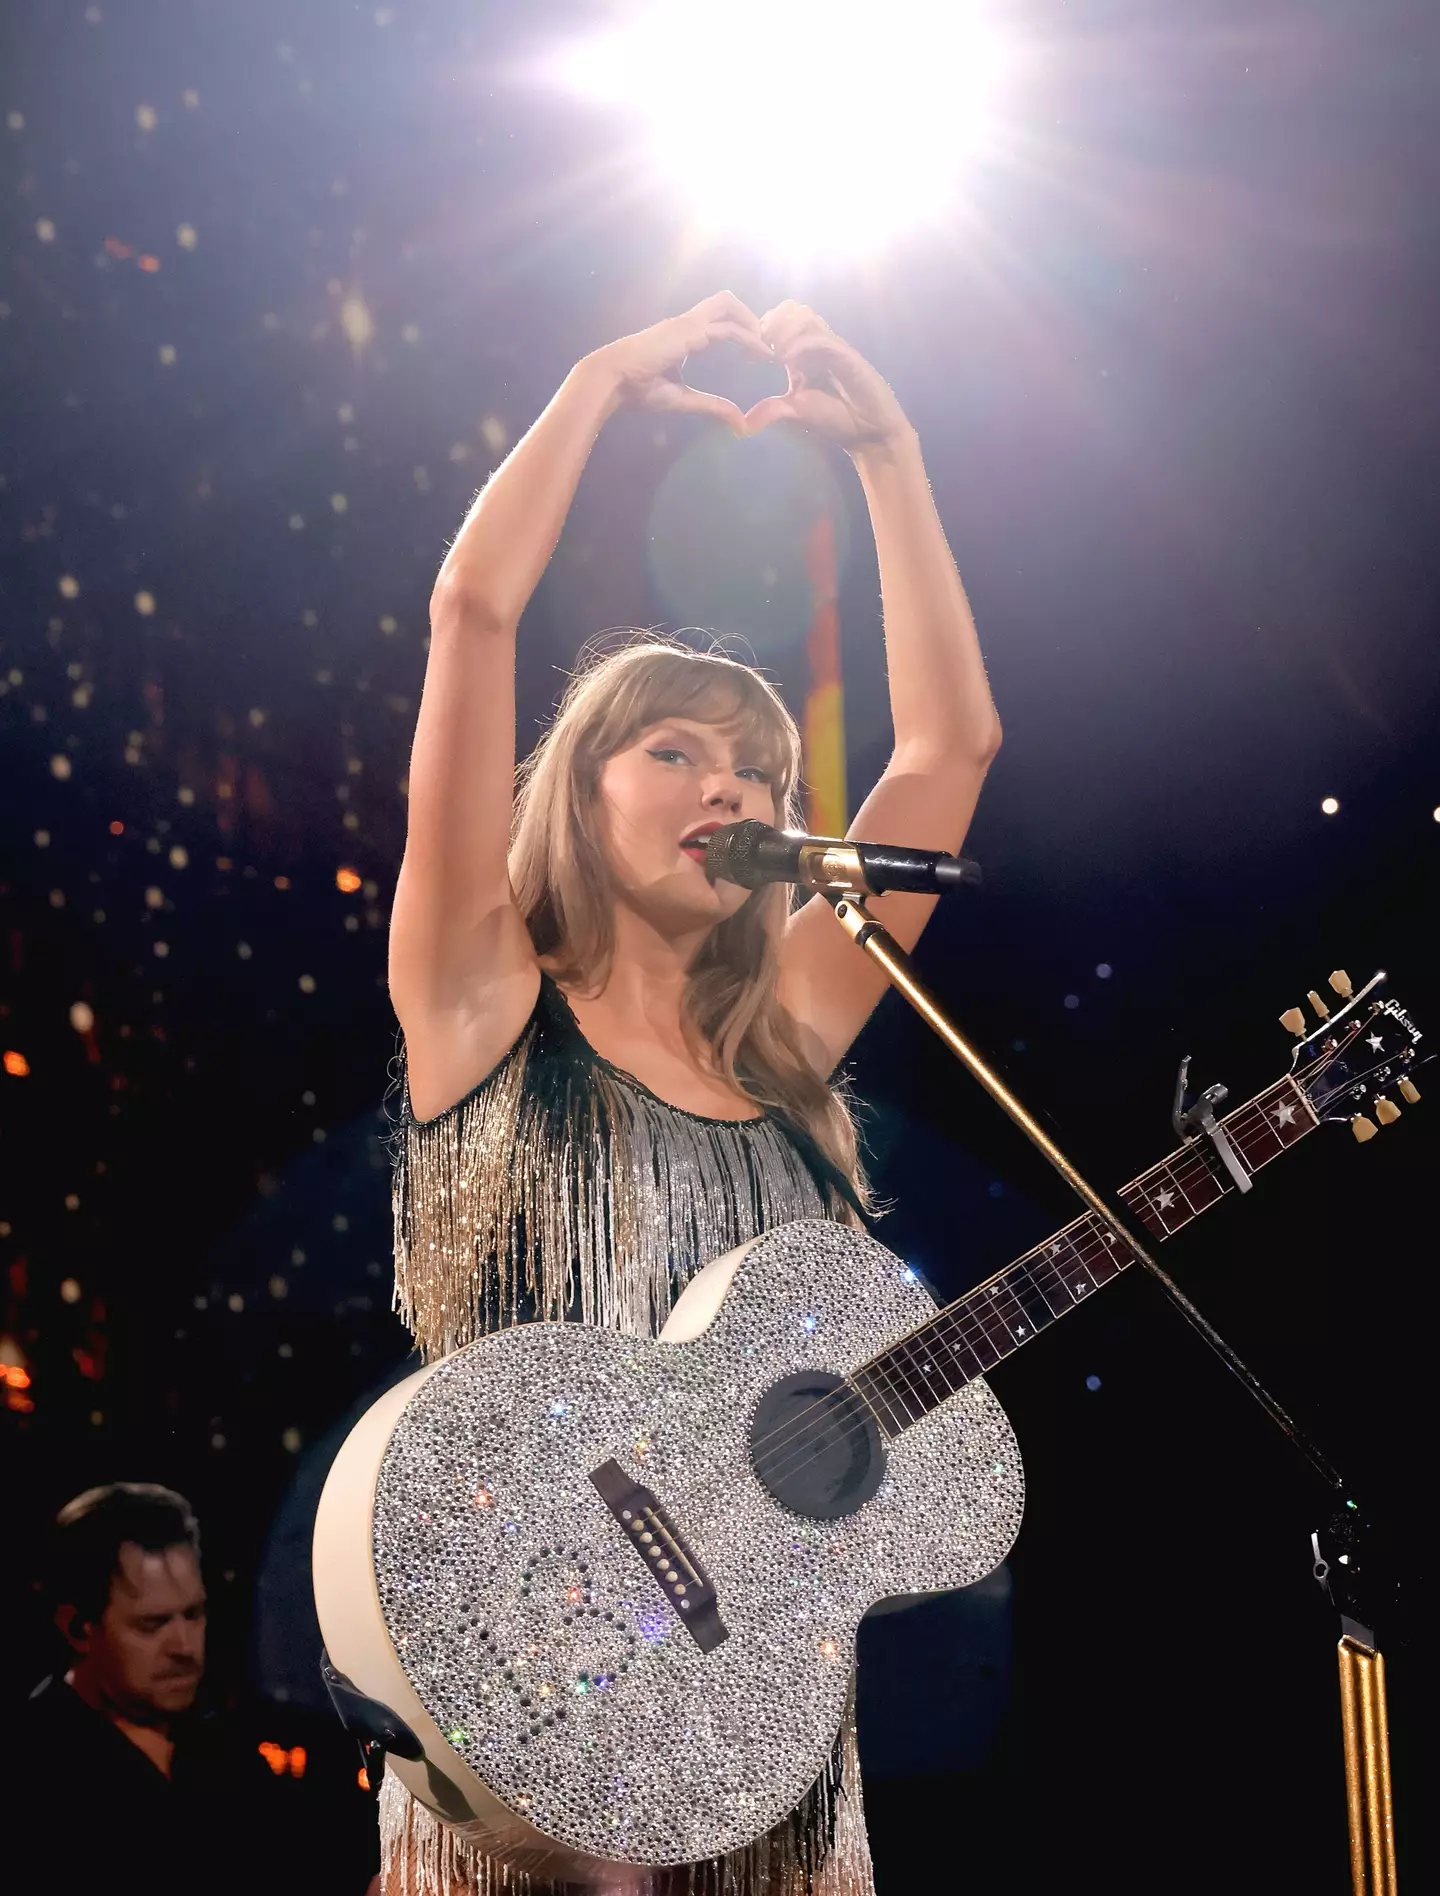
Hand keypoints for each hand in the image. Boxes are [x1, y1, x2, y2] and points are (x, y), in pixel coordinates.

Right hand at [589, 293, 769, 428]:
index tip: (756, 353)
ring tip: (766, 343)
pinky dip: (747, 335)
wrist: (614, 378)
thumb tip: (738, 421)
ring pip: (727, 304)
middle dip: (749, 317)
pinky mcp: (689, 329)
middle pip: (725, 303)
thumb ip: (711, 405)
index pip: (717, 322)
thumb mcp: (682, 398)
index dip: (739, 332)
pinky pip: (726, 327)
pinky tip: (759, 350)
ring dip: (751, 319)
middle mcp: (687, 323)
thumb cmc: (638, 388)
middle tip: (766, 343)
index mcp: (683, 335)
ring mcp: (687, 322)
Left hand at [740, 303, 911, 453]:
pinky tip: (787, 361)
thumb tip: (744, 423)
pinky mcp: (846, 355)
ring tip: (773, 353)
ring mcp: (831, 346)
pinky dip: (800, 344)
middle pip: (790, 308)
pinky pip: (821, 337)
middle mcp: (815, 344)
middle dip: (770, 321)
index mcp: (801, 353)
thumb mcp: (796, 413)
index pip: (778, 322)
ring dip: (783, 328)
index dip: (759, 331)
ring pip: (804, 314)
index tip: (747, 356)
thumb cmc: (837, 419)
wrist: (869, 433)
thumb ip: (773, 410)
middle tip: (760, 347)